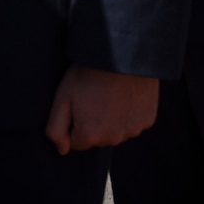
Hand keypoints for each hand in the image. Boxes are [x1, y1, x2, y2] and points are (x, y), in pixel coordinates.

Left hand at [43, 64, 158, 155]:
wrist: (122, 53)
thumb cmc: (88, 73)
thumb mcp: (62, 98)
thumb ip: (56, 130)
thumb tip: (62, 150)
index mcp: (90, 135)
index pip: (78, 142)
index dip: (77, 121)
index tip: (81, 102)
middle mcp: (112, 139)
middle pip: (99, 138)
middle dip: (95, 122)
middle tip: (96, 96)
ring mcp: (132, 130)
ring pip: (117, 131)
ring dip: (114, 119)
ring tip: (112, 93)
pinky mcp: (147, 120)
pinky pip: (134, 123)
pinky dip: (130, 113)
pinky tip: (127, 94)